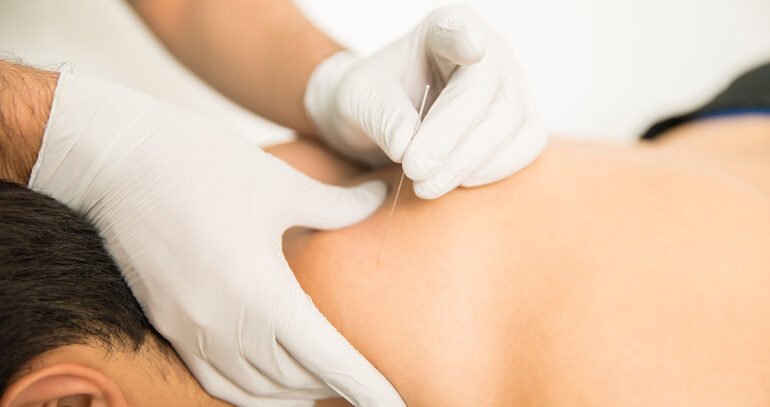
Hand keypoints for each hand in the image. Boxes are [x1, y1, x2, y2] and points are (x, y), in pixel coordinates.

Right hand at [29, 73, 403, 405]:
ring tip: (324, 386)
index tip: (396, 404)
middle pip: (292, 381)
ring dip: (293, 394)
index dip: (363, 385)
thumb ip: (336, 204)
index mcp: (257, 288)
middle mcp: (221, 321)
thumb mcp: (279, 181)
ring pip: (251, 390)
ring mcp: (188, 328)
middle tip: (367, 382)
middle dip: (335, 387)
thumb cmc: (200, 161)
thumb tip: (379, 197)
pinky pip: (214, 380)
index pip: (323, 358)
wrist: (115, 157)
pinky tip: (269, 381)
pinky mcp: (166, 322)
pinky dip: (250, 391)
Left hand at [305, 5, 546, 198]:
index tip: (470, 47)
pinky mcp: (521, 119)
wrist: (385, 119)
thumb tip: (407, 144)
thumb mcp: (359, 101)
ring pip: (508, 123)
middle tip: (414, 170)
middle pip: (485, 92)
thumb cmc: (373, 99)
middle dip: (449, 139)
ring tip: (425, 185)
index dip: (466, 39)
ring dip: (467, 162)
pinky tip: (460, 181)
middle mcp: (488, 49)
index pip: (459, 30)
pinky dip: (495, 169)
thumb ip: (383, 116)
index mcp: (443, 28)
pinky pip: (526, 144)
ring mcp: (511, 83)